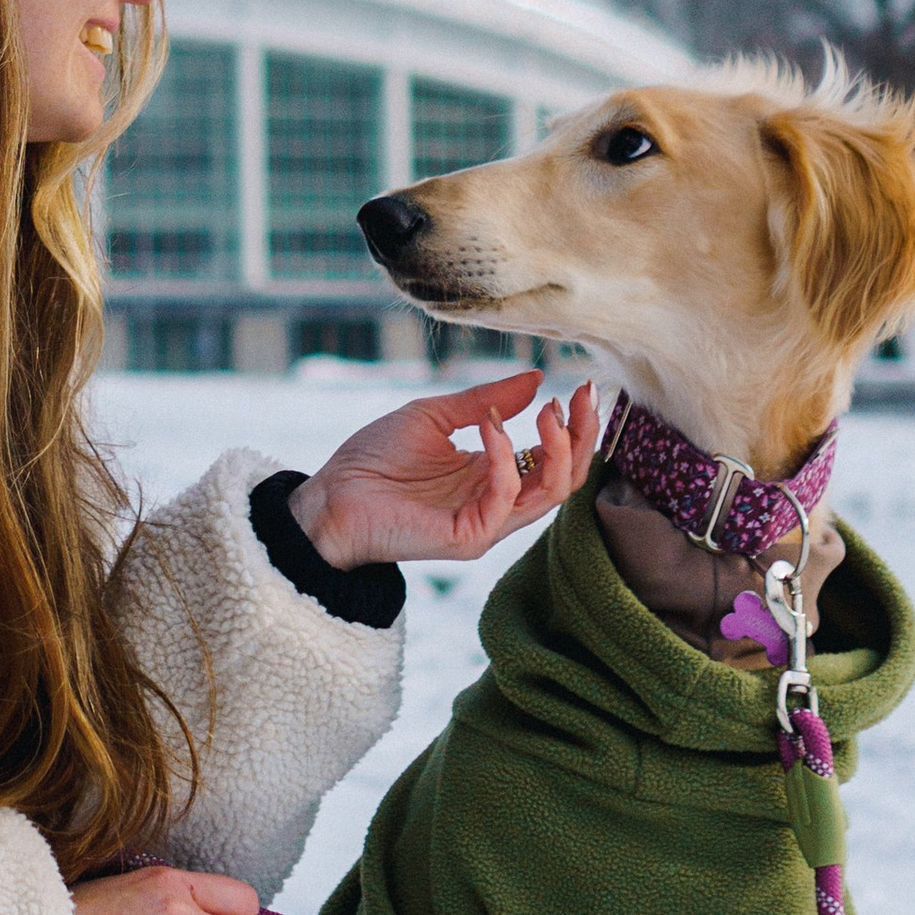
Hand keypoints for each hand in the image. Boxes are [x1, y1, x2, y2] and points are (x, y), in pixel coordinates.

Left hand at [289, 369, 599, 569]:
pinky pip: (503, 499)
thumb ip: (486, 401)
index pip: (554, 456)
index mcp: (494, 476)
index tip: (585, 386)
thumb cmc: (373, 459)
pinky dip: (503, 458)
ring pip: (550, 494)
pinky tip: (491, 427)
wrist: (329, 495)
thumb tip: (537, 377)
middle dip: (582, 436)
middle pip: (565, 477)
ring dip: (555, 448)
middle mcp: (498, 503)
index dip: (577, 424)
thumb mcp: (435, 416)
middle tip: (582, 397)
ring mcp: (487, 523)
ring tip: (547, 410)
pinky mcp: (467, 537)